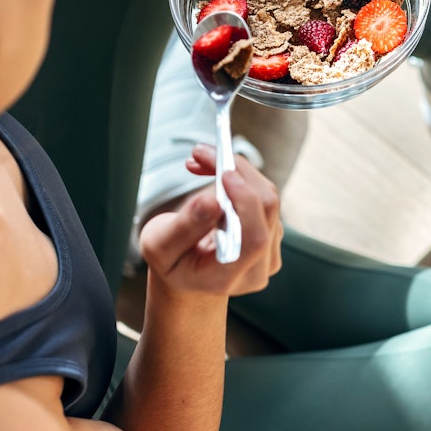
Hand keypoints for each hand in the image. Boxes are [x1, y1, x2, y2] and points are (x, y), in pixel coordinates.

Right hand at [137, 146, 281, 297]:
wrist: (188, 276)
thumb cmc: (171, 262)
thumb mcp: (159, 246)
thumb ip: (184, 227)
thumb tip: (211, 201)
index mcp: (228, 278)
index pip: (254, 240)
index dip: (246, 202)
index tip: (223, 173)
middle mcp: (257, 269)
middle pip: (266, 211)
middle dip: (237, 172)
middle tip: (202, 152)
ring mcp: (269, 253)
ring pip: (268, 199)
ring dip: (237, 171)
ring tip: (201, 160)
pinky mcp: (272, 234)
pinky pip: (264, 198)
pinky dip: (241, 178)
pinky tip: (214, 174)